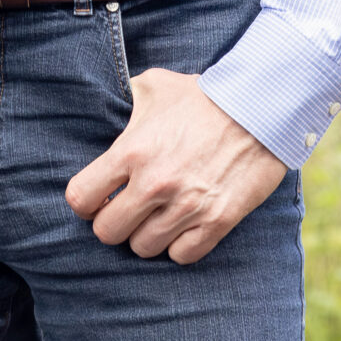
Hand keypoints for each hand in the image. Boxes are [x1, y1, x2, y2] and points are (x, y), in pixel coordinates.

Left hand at [63, 68, 286, 263]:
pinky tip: (183, 226)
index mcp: (131, 151)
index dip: (85, 201)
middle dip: (113, 222)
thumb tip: (112, 104)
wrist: (260, 110)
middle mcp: (154, 184)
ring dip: (146, 235)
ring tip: (156, 216)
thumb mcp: (155, 85)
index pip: (81, 198)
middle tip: (127, 210)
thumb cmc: (203, 95)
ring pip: (143, 248)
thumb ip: (126, 100)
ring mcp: (186, 207)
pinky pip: (182, 256)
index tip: (98, 197)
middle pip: (107, 232)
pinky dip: (179, 246)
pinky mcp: (217, 223)